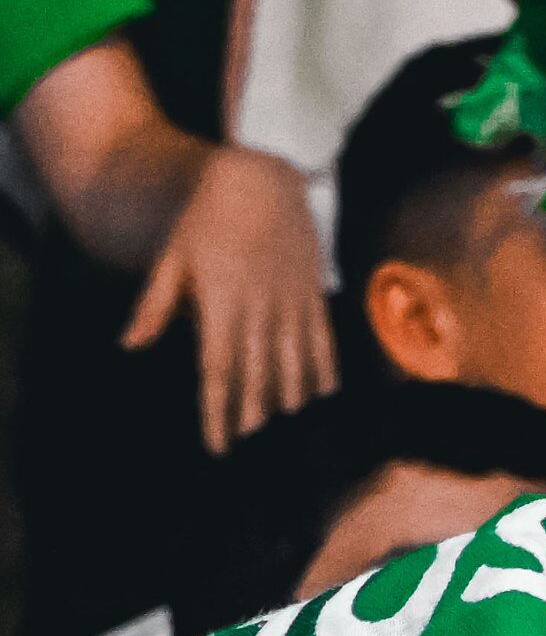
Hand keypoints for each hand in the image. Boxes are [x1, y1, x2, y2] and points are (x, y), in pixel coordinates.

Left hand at [122, 146, 336, 453]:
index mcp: (221, 301)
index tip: (218, 445)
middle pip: (258, 375)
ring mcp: (292, 302)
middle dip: (254, 419)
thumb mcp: (172, 256)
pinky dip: (324, 373)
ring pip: (294, 364)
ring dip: (291, 404)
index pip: (218, 368)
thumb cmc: (208, 217)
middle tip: (254, 457)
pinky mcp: (313, 294)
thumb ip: (155, 303)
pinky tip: (324, 399)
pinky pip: (323, 342)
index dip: (218, 411)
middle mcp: (260, 308)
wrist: (263, 178)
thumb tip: (130, 343)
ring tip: (290, 439)